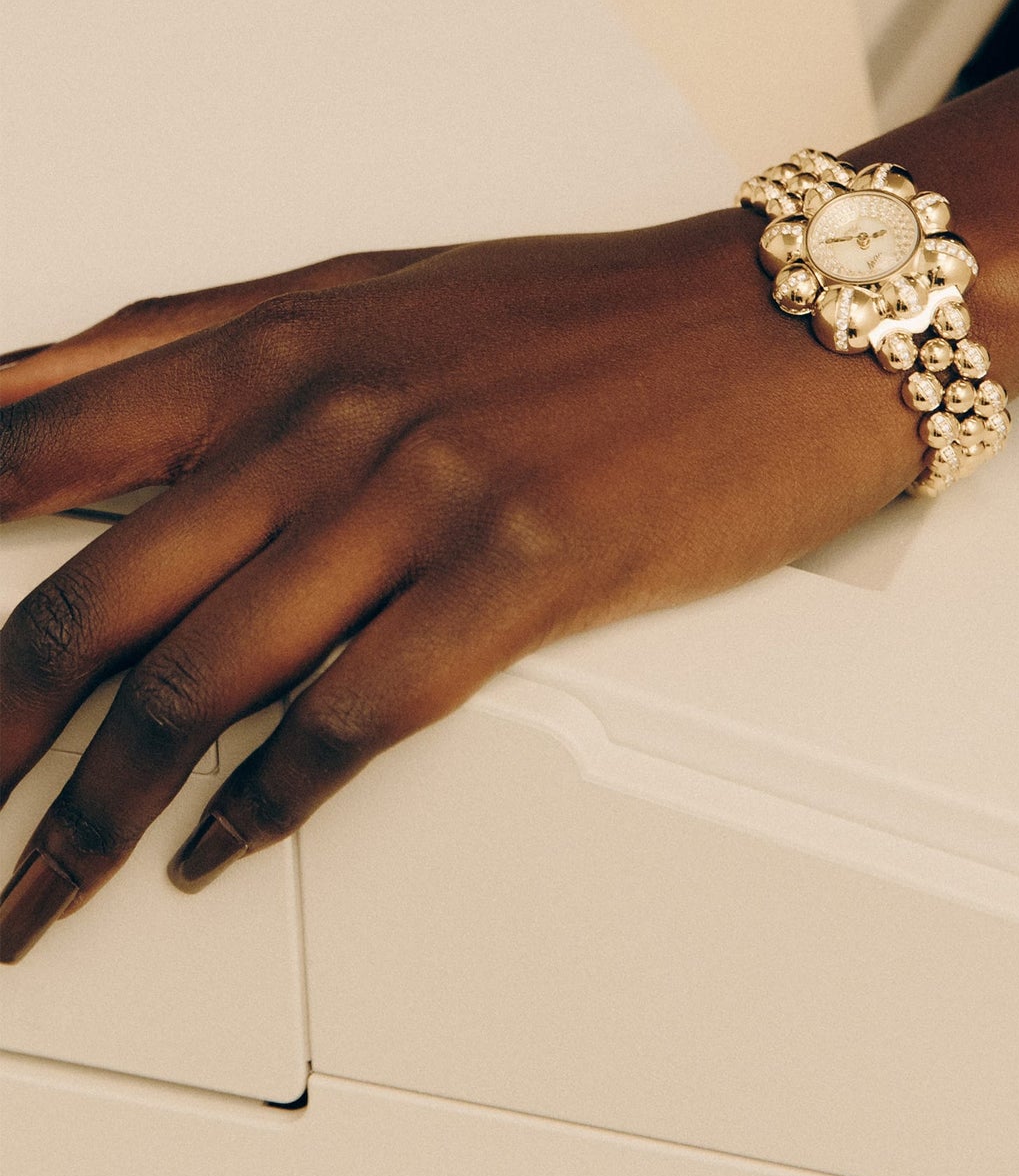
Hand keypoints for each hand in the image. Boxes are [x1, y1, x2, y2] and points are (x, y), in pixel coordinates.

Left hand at [0, 216, 917, 960]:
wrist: (786, 318)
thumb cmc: (595, 312)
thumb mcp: (380, 288)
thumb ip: (212, 341)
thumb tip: (53, 394)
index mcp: (277, 338)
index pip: (31, 440)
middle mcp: (325, 413)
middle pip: (90, 601)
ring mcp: (420, 494)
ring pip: (200, 683)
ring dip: (95, 818)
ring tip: (40, 888)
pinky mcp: (519, 574)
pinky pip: (350, 719)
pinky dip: (267, 807)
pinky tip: (221, 849)